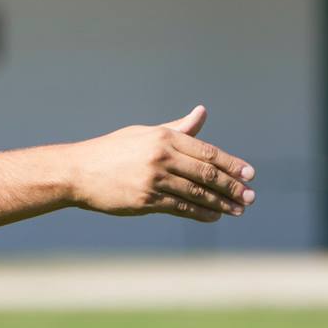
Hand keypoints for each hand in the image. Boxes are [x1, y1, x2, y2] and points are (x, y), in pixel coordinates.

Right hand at [69, 106, 255, 221]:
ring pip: (197, 193)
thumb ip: (177, 128)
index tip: (250, 174)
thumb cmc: (111, 151)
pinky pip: (181, 208)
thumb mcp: (143, 133)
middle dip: (232, 186)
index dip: (231, 164)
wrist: (77, 171)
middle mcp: (159, 156)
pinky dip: (201, 213)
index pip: (205, 151)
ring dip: (222, 203)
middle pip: (206, 173)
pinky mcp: (145, 200)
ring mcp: (153, 180)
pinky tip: (214, 216)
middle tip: (250, 196)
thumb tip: (202, 112)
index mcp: (161, 137)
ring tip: (238, 209)